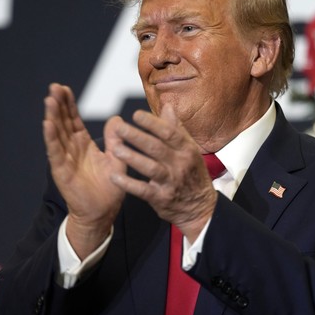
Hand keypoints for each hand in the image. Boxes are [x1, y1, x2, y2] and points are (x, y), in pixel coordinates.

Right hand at [42, 83, 125, 258]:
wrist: (103, 212)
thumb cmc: (110, 187)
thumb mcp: (117, 159)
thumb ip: (116, 139)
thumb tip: (117, 118)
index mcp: (83, 144)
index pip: (73, 120)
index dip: (69, 104)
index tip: (64, 88)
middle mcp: (71, 149)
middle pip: (62, 122)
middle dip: (58, 104)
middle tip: (54, 86)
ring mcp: (64, 159)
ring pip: (56, 134)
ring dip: (52, 116)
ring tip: (49, 99)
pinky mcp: (61, 171)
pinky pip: (55, 152)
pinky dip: (50, 138)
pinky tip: (47, 124)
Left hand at [108, 104, 216, 242]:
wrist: (200, 207)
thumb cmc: (191, 173)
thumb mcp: (189, 149)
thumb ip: (176, 128)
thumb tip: (167, 106)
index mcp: (187, 150)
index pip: (169, 133)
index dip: (152, 123)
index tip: (136, 115)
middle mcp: (180, 164)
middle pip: (157, 148)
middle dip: (137, 136)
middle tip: (119, 127)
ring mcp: (171, 182)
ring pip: (150, 168)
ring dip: (132, 157)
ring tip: (115, 148)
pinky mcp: (161, 198)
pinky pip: (143, 190)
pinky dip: (128, 184)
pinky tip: (114, 176)